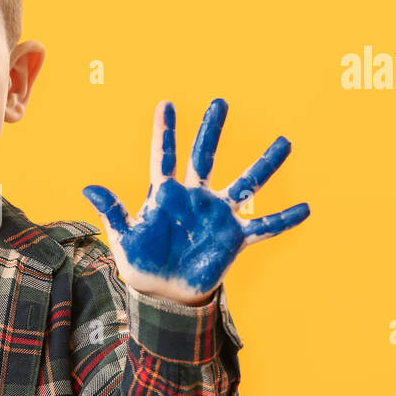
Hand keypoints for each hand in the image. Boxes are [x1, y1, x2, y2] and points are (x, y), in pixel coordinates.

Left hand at [82, 99, 308, 305]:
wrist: (164, 292)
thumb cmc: (142, 263)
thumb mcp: (124, 237)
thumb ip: (113, 211)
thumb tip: (89, 187)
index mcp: (165, 195)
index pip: (164, 156)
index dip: (164, 131)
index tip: (165, 103)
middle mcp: (195, 197)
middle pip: (204, 156)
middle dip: (211, 130)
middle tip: (220, 102)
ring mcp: (217, 215)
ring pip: (245, 183)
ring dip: (264, 164)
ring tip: (285, 142)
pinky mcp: (234, 237)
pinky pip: (264, 226)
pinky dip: (284, 219)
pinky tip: (306, 208)